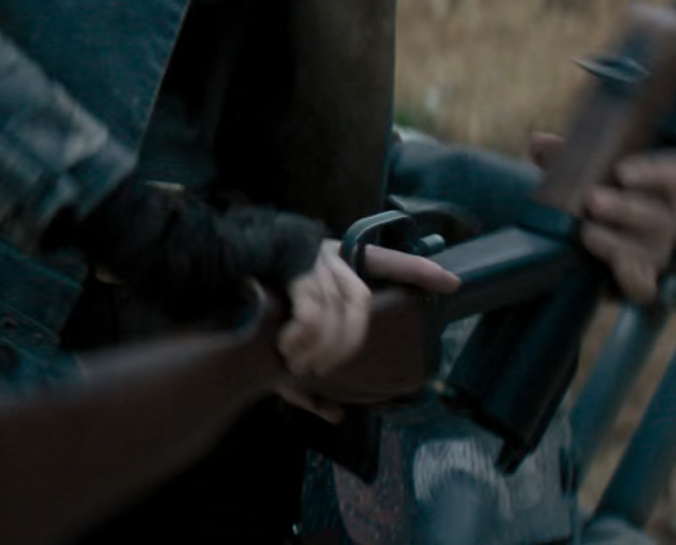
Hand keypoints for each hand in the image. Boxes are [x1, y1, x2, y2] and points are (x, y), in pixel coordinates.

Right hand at [270, 242, 455, 418]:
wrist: (223, 283)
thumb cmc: (262, 321)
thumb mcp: (289, 354)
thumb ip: (311, 388)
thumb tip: (337, 416)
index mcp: (340, 268)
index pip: (389, 262)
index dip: (418, 272)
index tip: (452, 284)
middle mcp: (332, 260)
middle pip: (360, 302)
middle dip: (349, 342)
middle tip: (327, 369)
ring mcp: (314, 264)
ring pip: (334, 314)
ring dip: (323, 346)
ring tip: (305, 368)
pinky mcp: (294, 271)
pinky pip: (310, 313)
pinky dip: (303, 337)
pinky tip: (288, 351)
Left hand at [531, 133, 675, 301]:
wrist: (607, 235)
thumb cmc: (605, 191)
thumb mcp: (590, 170)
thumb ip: (568, 156)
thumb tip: (540, 143)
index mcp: (671, 186)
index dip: (657, 173)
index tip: (622, 172)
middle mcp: (672, 219)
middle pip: (662, 216)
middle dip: (626, 209)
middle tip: (593, 200)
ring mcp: (660, 253)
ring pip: (654, 251)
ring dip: (619, 243)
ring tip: (588, 233)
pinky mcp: (645, 281)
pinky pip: (645, 286)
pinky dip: (631, 279)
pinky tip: (615, 267)